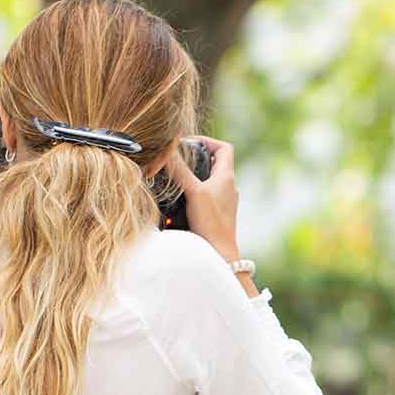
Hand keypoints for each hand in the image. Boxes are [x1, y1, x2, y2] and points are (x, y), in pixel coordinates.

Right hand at [169, 135, 239, 261]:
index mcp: (226, 177)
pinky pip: (206, 197)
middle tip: (180, 160)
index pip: (224, 148)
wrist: (220, 254)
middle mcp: (228, 187)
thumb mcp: (193, 192)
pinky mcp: (217, 214)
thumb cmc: (211, 223)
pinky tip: (181, 200)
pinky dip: (194, 193)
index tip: (191, 143)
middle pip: (215, 163)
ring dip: (194, 177)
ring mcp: (224, 201)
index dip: (208, 141)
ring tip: (178, 179)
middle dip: (197, 159)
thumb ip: (180, 171)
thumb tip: (166, 151)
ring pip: (209, 181)